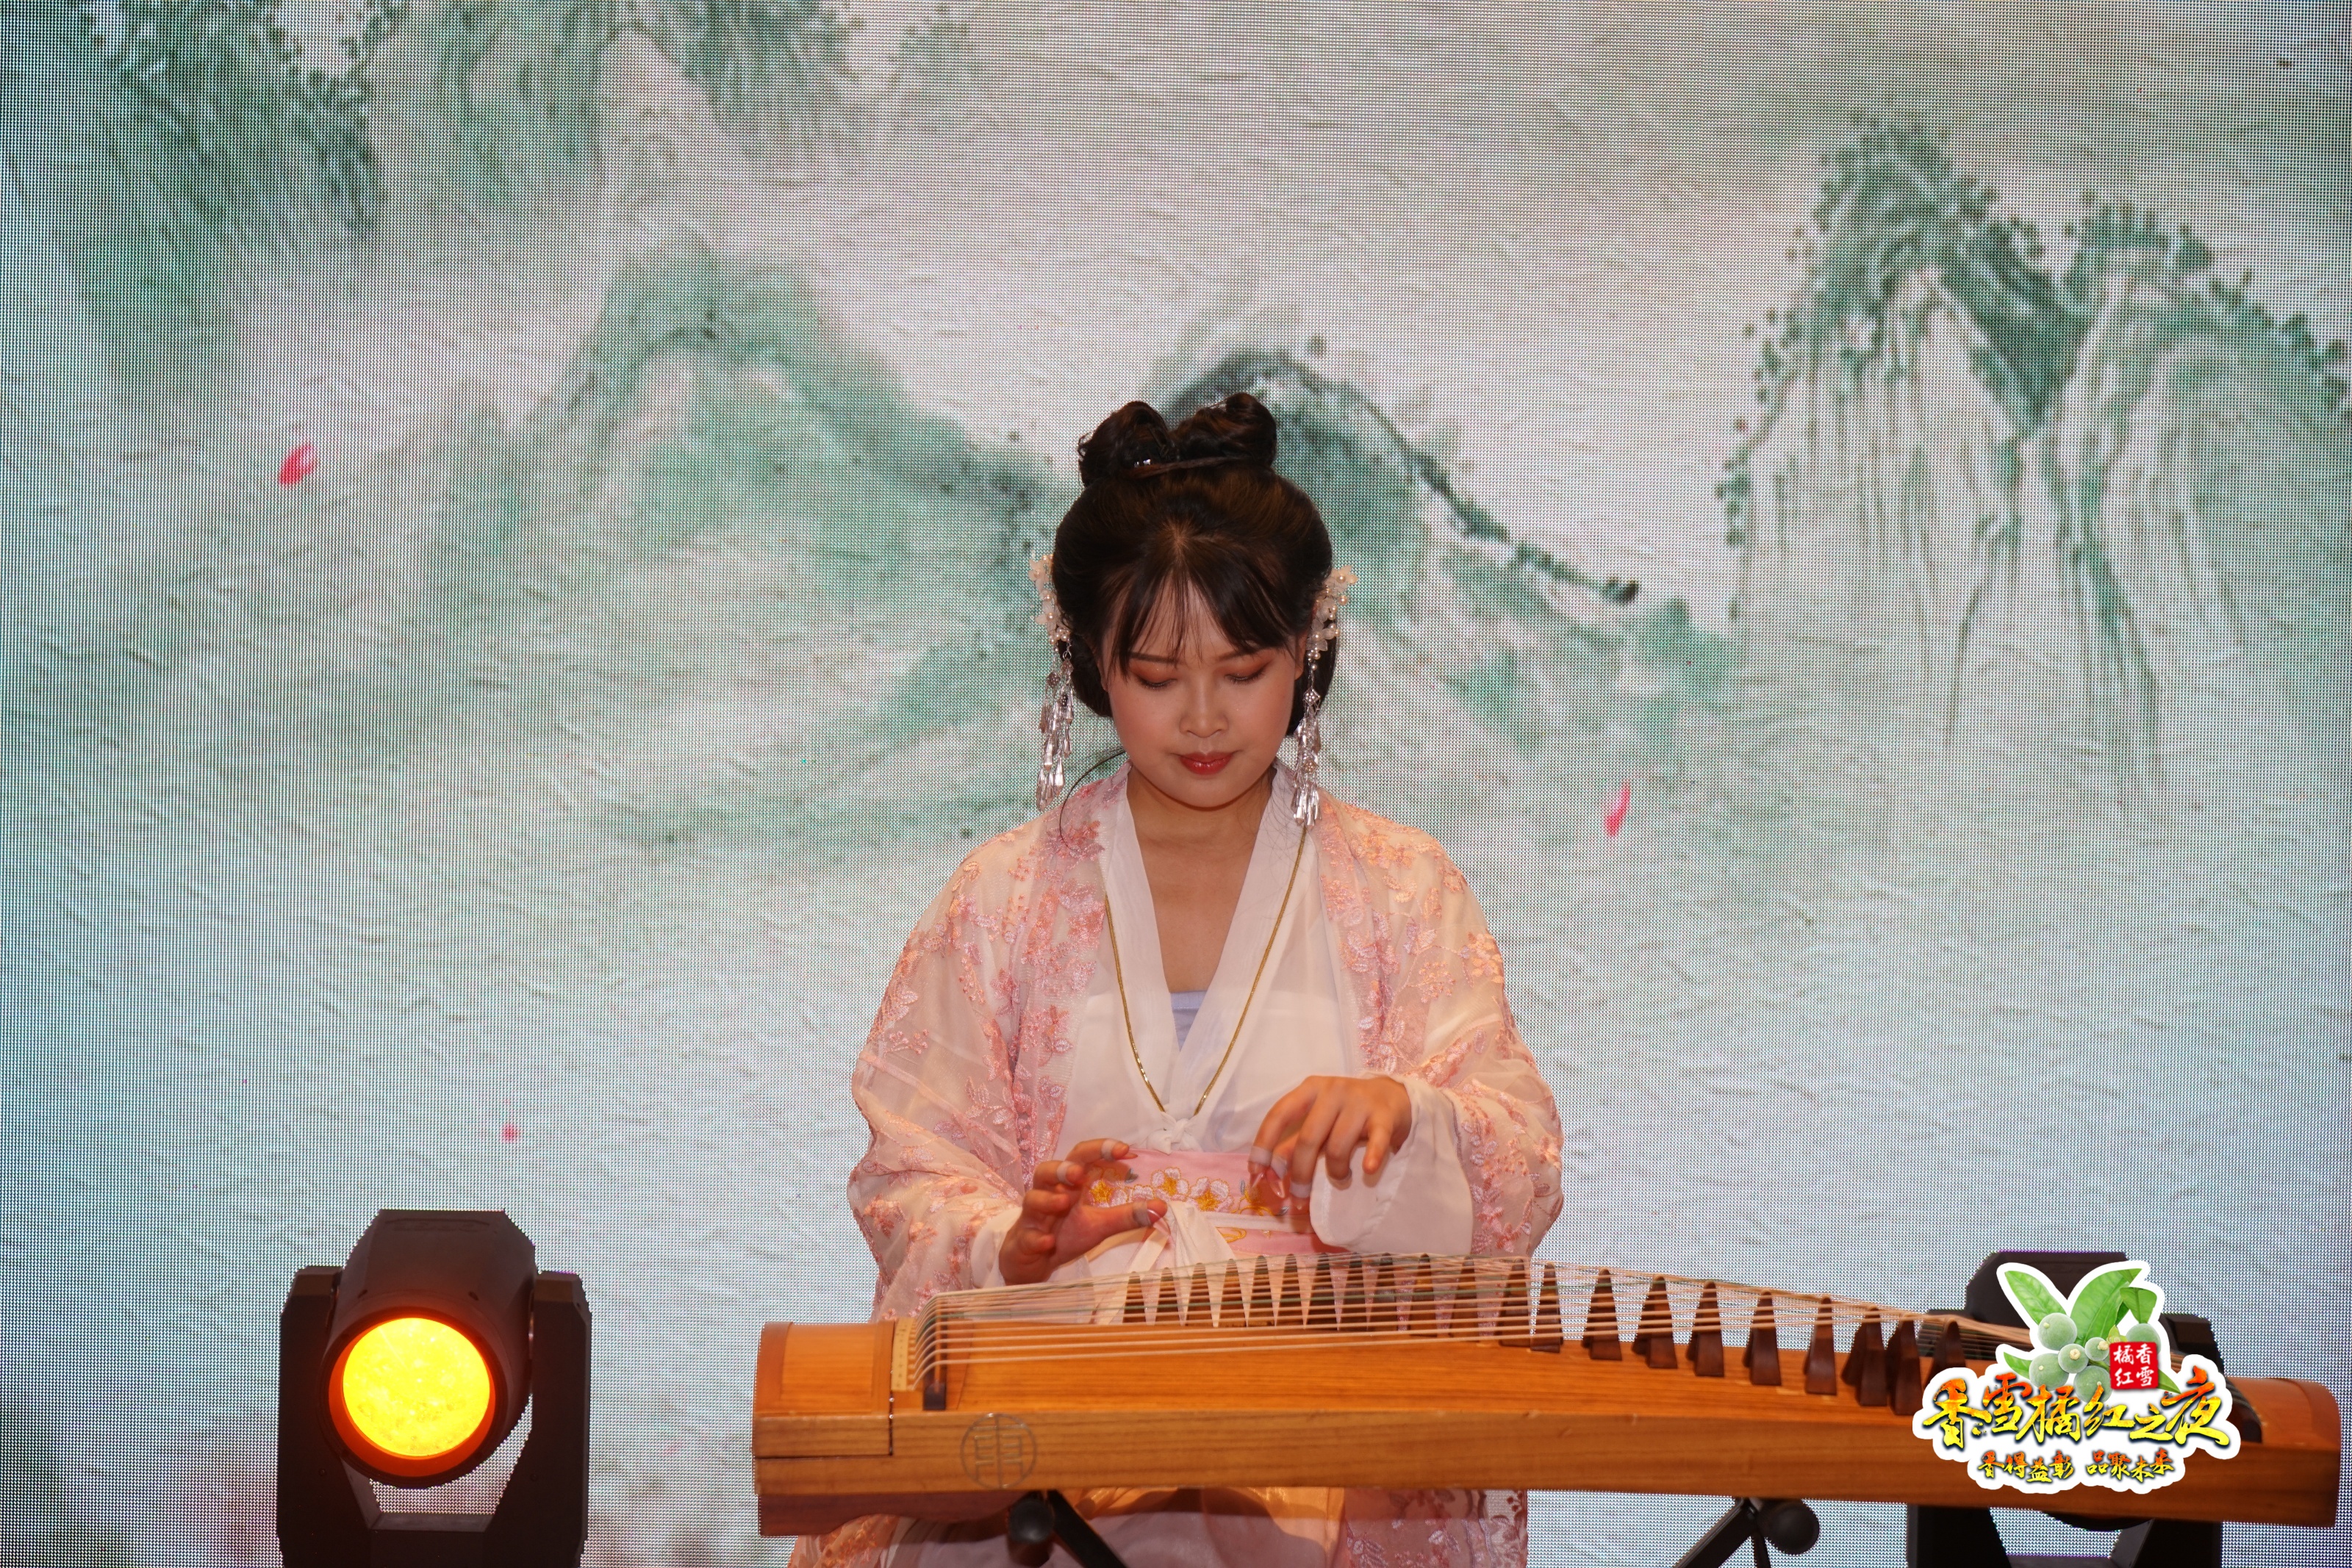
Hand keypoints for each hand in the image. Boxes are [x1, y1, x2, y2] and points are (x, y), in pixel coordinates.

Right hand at [999, 1139, 1166, 1285]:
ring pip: (1031, 1200)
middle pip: (1046, 1171)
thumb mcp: (1100, 1225)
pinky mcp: (1023, 1241)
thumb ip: (1127, 1215)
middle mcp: (1047, 1194)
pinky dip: (1037, 1238)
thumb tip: (1162, 1207)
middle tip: (1078, 1173)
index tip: (1125, 1149)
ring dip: (1047, 1200)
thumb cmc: (1064, 1232)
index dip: (1100, 1149)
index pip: (1081, 1157)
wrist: (1030, 1259)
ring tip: (1064, 1203)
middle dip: (1061, 1169)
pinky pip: (1027, 1237)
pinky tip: (1048, 1242)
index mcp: (1067, 1185)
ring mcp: (1033, 1218)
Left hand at [1249, 1075, 1412, 1195]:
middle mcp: (1333, 1091)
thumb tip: (1267, 1171)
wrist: (1393, 1096)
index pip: (1279, 1115)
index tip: (1256, 1172)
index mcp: (1310, 1089)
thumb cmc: (1347, 1112)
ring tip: (1340, 1179)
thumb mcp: (1318, 1121)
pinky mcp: (1384, 1115)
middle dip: (1301, 1174)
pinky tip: (1368, 1170)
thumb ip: (1292, 1143)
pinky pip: (1376, 1140)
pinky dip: (1371, 1157)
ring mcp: (1360, 1101)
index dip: (1264, 1144)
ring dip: (1336, 1172)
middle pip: (1309, 1138)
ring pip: (1338, 1145)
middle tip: (1300, 1198)